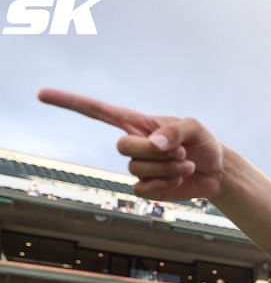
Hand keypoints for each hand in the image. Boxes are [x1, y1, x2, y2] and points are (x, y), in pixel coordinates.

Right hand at [37, 88, 224, 200]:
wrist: (216, 171)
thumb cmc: (203, 143)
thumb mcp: (195, 128)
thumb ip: (175, 130)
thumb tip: (154, 142)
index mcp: (137, 123)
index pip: (98, 111)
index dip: (70, 102)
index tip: (42, 94)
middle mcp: (133, 144)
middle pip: (122, 146)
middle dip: (153, 150)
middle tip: (179, 151)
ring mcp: (138, 167)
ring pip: (138, 169)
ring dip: (168, 167)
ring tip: (186, 163)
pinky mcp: (146, 187)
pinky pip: (143, 188)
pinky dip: (165, 184)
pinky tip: (179, 178)